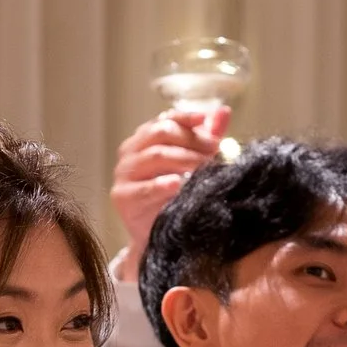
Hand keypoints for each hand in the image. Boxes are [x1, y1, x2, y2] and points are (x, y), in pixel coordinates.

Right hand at [113, 107, 230, 281]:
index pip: (166, 119)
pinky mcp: (122, 196)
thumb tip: (224, 111)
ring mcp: (124, 173)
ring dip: (183, 159)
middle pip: (160, 132)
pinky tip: (177, 184)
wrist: (160, 234)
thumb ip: (206, 138)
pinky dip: (161, 185)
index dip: (186, 117)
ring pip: (154, 155)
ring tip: (203, 166)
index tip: (206, 120)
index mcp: (145, 139)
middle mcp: (131, 151)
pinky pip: (144, 188)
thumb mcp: (194, 163)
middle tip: (214, 150)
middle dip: (190, 139)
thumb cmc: (176, 196)